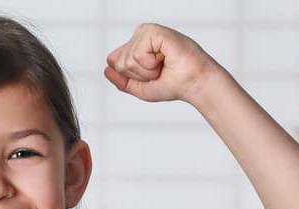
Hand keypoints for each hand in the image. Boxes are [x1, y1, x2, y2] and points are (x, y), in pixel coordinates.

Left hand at [104, 23, 219, 103]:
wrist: (192, 83)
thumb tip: (106, 69)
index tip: (151, 75)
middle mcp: (139, 36)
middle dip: (138, 74)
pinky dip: (151, 64)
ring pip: (128, 59)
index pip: (113, 61)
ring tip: (163, 65)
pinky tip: (165, 58)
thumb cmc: (172, 84)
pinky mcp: (154, 31)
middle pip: (119, 62)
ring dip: (147, 70)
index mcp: (135, 46)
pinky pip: (138, 54)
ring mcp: (146, 32)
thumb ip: (121, 80)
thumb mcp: (139, 88)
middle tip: (159, 71)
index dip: (130, 76)